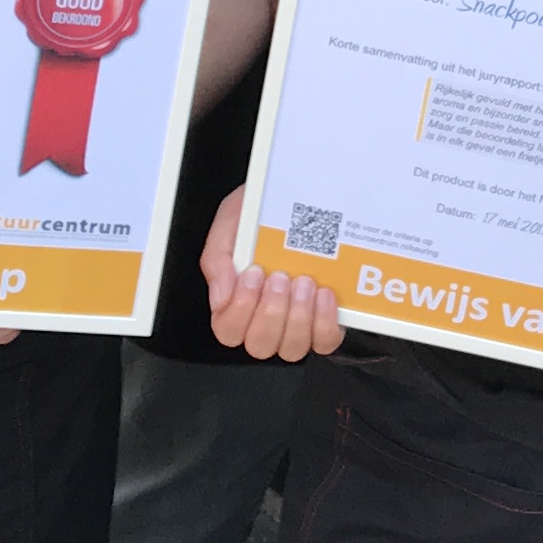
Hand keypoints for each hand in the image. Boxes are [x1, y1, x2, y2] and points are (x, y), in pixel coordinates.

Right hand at [203, 189, 340, 360]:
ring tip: (304, 281)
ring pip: (292, 349)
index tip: (253, 273)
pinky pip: (325, 341)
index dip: (240, 310)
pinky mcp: (324, 319)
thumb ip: (217, 260)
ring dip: (298, 317)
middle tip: (281, 277)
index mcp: (236, 300)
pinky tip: (324, 293)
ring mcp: (296, 322)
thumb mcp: (230, 225)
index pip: (228, 330)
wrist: (298, 194)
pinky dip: (325, 322)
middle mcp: (265, 318)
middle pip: (260, 345)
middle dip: (271, 312)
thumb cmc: (260, 212)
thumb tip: (220, 299)